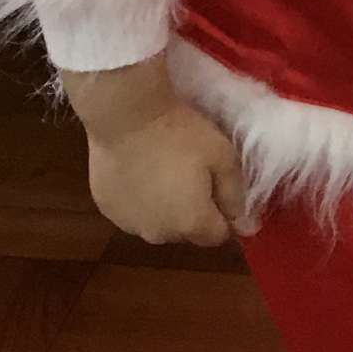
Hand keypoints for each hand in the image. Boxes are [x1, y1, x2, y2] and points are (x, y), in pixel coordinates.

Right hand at [62, 58, 251, 245]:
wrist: (125, 115)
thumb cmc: (180, 134)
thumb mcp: (223, 157)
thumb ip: (235, 196)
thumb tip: (246, 228)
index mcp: (190, 224)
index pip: (217, 236)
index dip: (223, 213)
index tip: (220, 186)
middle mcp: (158, 235)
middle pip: (186, 231)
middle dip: (193, 211)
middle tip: (193, 173)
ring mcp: (127, 224)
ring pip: (156, 223)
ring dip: (163, 207)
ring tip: (162, 171)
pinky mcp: (106, 208)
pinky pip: (131, 210)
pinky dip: (138, 198)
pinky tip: (138, 171)